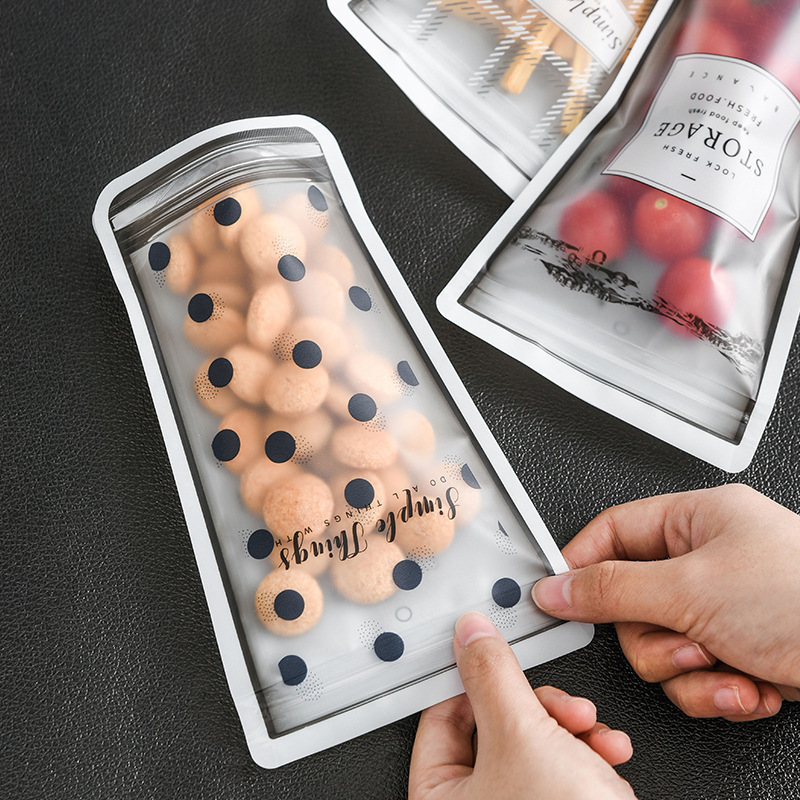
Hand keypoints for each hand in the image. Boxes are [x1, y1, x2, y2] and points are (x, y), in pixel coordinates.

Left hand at [408, 612, 634, 799]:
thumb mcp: (523, 735)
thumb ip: (493, 675)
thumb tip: (469, 636)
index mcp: (441, 799)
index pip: (439, 717)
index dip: (471, 680)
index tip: (495, 656)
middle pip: (494, 726)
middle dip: (538, 707)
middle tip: (559, 705)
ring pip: (534, 742)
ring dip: (570, 726)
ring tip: (590, 729)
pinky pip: (560, 767)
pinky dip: (587, 753)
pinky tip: (607, 752)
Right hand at [532, 484, 799, 720]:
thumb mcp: (692, 588)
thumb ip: (612, 589)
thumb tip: (558, 588)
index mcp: (695, 521)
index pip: (611, 533)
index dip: (581, 565)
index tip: (560, 596)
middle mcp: (707, 562)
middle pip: (630, 602)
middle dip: (654, 637)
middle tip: (681, 639)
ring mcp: (723, 610)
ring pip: (657, 647)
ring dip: (686, 670)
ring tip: (724, 663)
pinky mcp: (739, 651)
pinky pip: (692, 677)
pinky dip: (715, 692)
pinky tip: (748, 684)